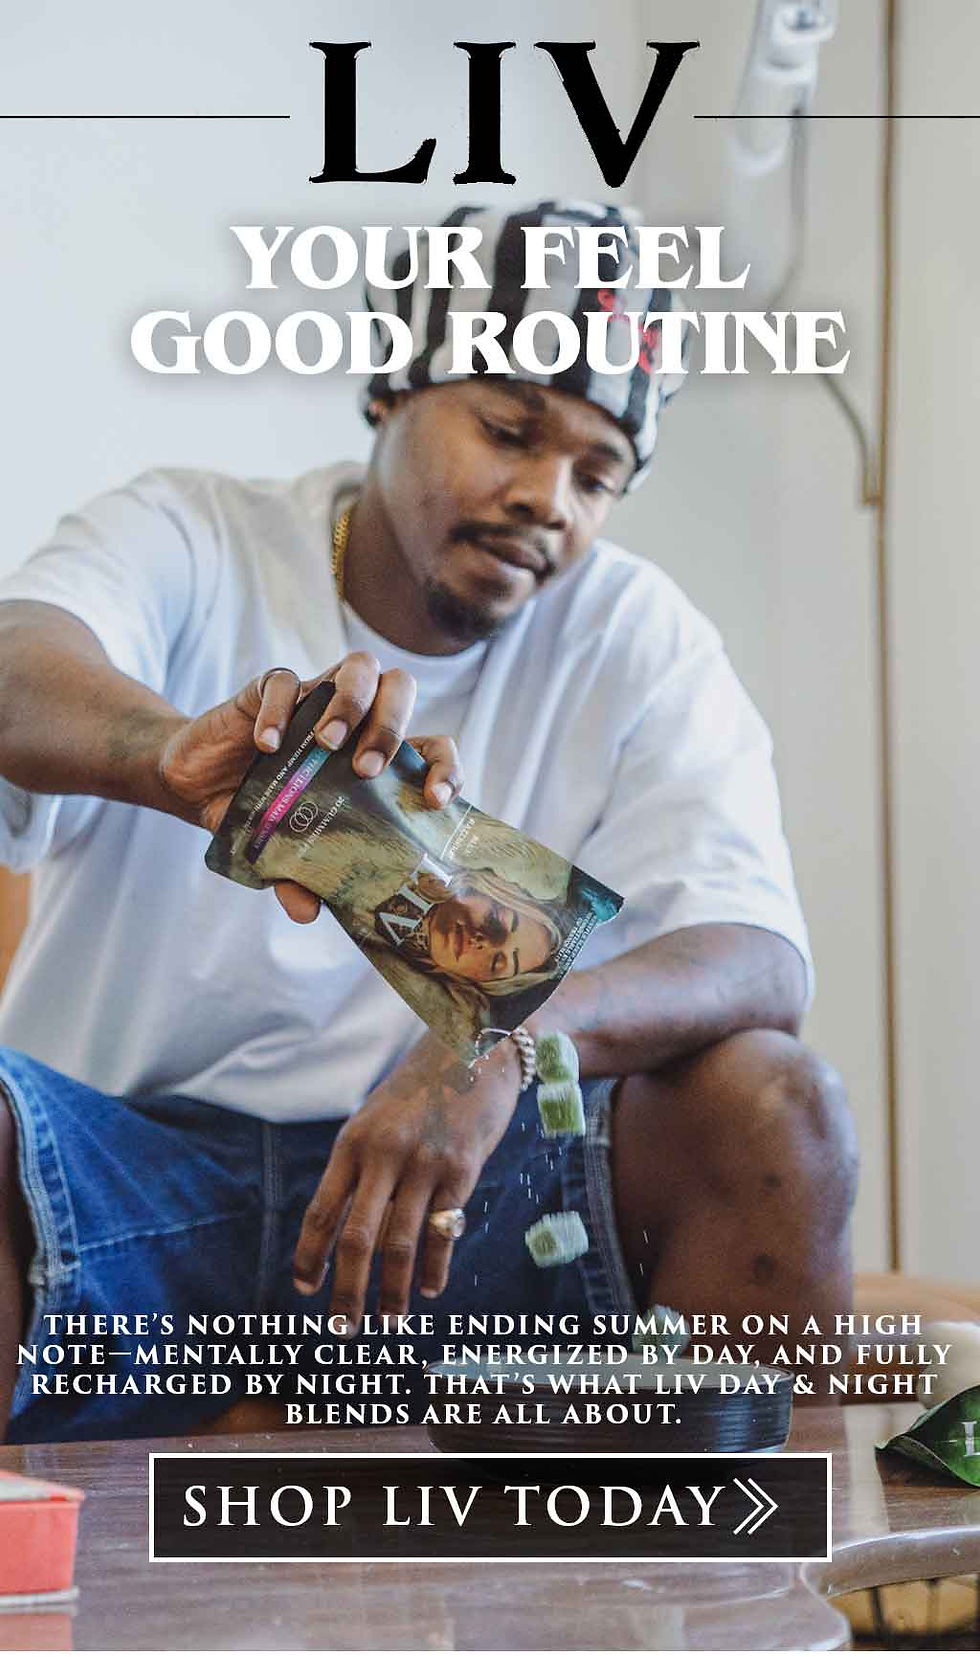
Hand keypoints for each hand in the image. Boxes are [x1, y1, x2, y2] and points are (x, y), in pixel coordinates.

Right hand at [155, 652, 462, 921]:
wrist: (199, 785)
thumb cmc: (259, 814)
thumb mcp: (281, 853)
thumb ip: (299, 879)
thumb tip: (307, 912)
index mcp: (375, 758)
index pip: (432, 747)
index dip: (444, 768)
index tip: (433, 800)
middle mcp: (354, 721)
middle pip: (401, 690)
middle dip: (392, 726)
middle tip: (365, 770)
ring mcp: (314, 699)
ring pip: (359, 667)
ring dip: (351, 703)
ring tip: (325, 744)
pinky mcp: (269, 689)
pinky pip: (284, 679)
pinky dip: (281, 708)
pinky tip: (268, 745)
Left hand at [292, 1035, 521, 1322]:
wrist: (476, 1047)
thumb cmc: (422, 1090)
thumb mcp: (378, 1120)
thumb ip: (364, 1169)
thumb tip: (353, 1233)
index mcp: (353, 1143)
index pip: (322, 1210)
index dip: (310, 1256)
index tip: (304, 1290)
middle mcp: (383, 1155)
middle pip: (356, 1238)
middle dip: (346, 1291)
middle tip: (342, 1330)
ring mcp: (423, 1163)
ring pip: (400, 1243)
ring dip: (393, 1291)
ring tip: (390, 1322)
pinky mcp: (461, 1170)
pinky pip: (443, 1231)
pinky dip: (434, 1268)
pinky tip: (430, 1290)